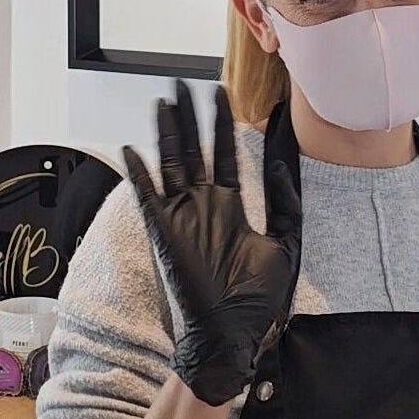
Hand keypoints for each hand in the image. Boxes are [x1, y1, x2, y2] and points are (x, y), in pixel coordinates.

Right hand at [121, 79, 300, 405]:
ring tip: (164, 102)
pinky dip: (140, 174)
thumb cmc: (258, 298)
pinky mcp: (165, 233)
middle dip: (190, 116)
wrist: (233, 333)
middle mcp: (204, 205)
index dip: (222, 124)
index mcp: (230, 205)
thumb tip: (279, 165)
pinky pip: (149, 197)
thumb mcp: (285, 243)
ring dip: (167, 133)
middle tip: (183, 85)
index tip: (219, 94)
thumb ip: (284, 203)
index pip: (223, 153)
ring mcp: (182, 217)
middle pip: (194, 149)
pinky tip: (133, 149)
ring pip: (172, 163)